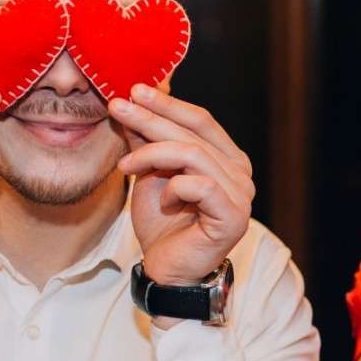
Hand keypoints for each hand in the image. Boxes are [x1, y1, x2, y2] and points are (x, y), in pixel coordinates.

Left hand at [114, 85, 253, 287]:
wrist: (167, 269)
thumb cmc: (163, 224)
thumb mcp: (150, 173)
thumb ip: (148, 141)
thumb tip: (132, 101)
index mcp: (227, 159)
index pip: (201, 120)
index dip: (168, 104)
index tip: (134, 91)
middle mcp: (241, 173)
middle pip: (194, 133)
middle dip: (152, 118)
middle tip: (118, 107)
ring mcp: (241, 195)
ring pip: (193, 155)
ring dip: (152, 155)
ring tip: (125, 165)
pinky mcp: (233, 216)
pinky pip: (199, 185)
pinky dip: (173, 188)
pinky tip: (162, 201)